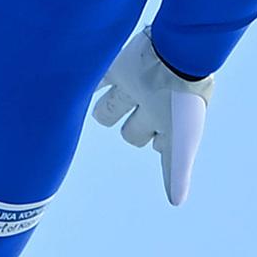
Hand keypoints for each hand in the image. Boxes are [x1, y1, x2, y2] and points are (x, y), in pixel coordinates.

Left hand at [92, 28, 213, 205]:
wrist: (177, 53)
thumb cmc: (183, 100)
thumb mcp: (182, 140)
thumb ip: (176, 170)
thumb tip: (176, 203)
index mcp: (171, 123)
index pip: (165, 149)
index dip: (163, 158)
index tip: (160, 158)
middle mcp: (153, 105)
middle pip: (136, 128)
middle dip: (133, 132)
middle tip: (130, 133)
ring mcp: (136, 86)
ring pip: (115, 104)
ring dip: (107, 109)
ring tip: (100, 113)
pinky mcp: (120, 66)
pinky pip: (98, 78)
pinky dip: (87, 84)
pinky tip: (73, 89)